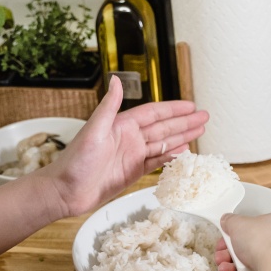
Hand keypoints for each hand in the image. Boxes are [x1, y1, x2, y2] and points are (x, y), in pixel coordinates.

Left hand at [36, 76, 209, 216]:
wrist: (66, 191)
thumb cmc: (75, 161)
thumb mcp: (93, 131)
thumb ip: (108, 106)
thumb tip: (116, 80)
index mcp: (122, 125)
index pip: (154, 114)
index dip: (174, 109)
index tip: (191, 106)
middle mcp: (129, 138)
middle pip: (164, 128)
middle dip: (185, 122)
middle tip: (205, 117)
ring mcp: (132, 156)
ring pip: (163, 144)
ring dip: (182, 138)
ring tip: (200, 132)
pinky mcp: (132, 172)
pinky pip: (157, 162)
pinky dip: (171, 157)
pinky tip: (184, 152)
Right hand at [214, 212, 270, 270]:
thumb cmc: (268, 244)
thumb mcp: (240, 223)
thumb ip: (231, 221)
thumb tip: (228, 221)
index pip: (256, 227)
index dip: (236, 233)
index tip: (225, 238)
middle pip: (250, 249)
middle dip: (230, 255)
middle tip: (222, 256)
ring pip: (250, 268)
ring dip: (232, 269)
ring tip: (226, 269)